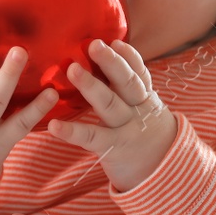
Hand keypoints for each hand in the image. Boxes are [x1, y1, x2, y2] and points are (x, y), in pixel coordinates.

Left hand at [45, 38, 177, 191]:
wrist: (161, 174)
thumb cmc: (142, 134)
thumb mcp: (143, 110)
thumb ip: (128, 90)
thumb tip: (109, 61)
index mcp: (143, 98)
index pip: (139, 73)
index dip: (128, 57)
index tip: (114, 41)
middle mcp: (137, 110)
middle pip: (127, 83)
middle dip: (111, 63)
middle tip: (93, 44)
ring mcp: (125, 128)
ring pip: (109, 104)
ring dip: (91, 86)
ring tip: (72, 69)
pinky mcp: (112, 148)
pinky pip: (91, 137)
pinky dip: (72, 131)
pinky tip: (54, 124)